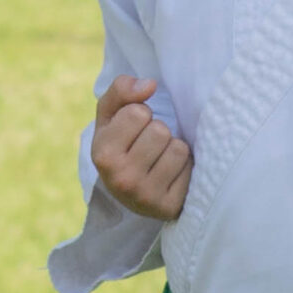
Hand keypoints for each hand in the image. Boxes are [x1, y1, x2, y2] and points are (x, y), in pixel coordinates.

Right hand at [89, 74, 191, 221]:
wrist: (130, 192)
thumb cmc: (121, 144)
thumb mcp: (110, 116)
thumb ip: (122, 90)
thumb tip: (150, 84)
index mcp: (102, 155)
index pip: (137, 112)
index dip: (140, 116)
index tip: (133, 130)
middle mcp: (121, 179)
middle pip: (159, 130)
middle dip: (157, 132)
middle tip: (148, 147)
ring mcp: (146, 196)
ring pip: (178, 148)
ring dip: (172, 148)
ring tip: (159, 160)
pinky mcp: (169, 207)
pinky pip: (189, 167)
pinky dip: (184, 167)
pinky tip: (170, 176)